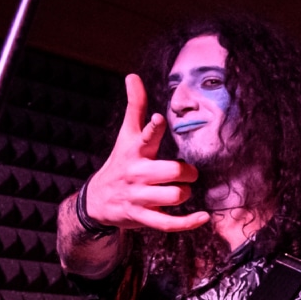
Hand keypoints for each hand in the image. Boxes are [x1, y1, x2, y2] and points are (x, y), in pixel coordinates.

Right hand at [84, 74, 210, 233]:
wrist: (97, 200)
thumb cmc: (121, 162)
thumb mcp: (125, 134)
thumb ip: (134, 106)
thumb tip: (132, 75)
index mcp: (135, 150)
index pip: (144, 137)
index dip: (153, 128)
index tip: (159, 120)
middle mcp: (137, 173)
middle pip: (172, 172)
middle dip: (187, 172)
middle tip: (188, 171)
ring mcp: (139, 197)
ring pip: (175, 196)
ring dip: (185, 193)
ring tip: (182, 189)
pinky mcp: (142, 218)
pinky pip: (169, 224)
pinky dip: (189, 222)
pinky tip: (203, 216)